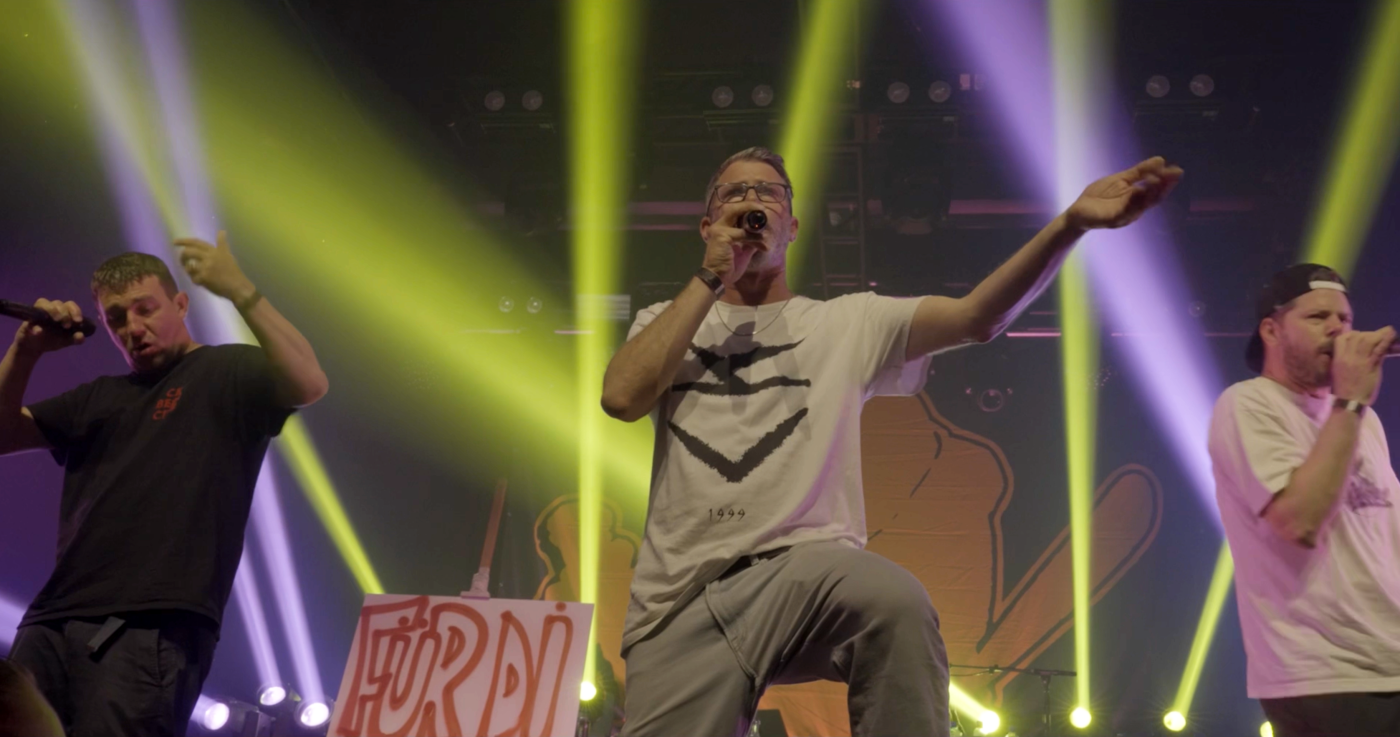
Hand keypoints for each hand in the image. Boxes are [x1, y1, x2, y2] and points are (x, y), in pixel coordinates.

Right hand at [12, 298, 86, 355]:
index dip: (75, 311)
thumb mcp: (66, 341)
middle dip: (64, 312)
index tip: (78, 321)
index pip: (70, 305)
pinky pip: (30, 319)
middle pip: (58, 303)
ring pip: (43, 302)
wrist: (35, 347)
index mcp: (62, 312)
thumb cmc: (53, 339)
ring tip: (56, 321)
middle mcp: (50, 309)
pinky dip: (35, 326)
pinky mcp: (27, 321)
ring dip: (51, 310)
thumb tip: (81, 336)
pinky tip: (39, 332)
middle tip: (66, 325)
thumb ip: (75, 339)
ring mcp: (37, 313)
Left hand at [174, 230, 256, 303]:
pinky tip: (200, 282)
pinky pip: (194, 278)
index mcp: (215, 250)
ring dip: (188, 270)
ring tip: (191, 272)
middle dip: (182, 256)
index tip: (174, 242)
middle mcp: (209, 257)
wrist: (238, 286)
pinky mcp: (205, 278)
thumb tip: (222, 231)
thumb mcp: (228, 254)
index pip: (196, 242)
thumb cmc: (233, 271)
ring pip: (189, 266)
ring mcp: (206, 268)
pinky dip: (195, 280)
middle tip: (182, 260)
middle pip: (189, 252)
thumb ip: (222, 244)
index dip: (184, 241)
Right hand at [701, 205, 766, 286]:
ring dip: (755, 225)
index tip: (760, 209)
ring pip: (740, 219)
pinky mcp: (722, 236)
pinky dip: (754, 239)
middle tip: (762, 208)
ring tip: (765, 229)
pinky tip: (762, 245)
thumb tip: (760, 237)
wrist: (716, 278)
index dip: (746, 208)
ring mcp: (719, 230)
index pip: (734, 213)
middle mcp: (718, 226)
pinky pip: (743, 234)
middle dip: (749, 205)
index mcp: (722, 229)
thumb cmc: (727, 267)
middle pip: (734, 209)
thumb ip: (749, 242)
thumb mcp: (742, 253)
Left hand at [1065, 156, 1182, 229]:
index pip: (1155, 189)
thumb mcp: (1121, 179)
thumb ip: (1139, 172)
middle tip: (1173, 175)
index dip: (1166, 181)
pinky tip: (1138, 191)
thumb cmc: (1099, 195)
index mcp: (1137, 197)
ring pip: (1142, 205)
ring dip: (1151, 193)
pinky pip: (1125, 211)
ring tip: (1158, 179)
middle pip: (1153, 198)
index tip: (1176, 170)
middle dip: (1163, 186)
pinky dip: (1133, 202)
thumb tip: (1161, 160)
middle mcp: (1135, 208)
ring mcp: (1125, 215)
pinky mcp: (1113, 219)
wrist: (1078, 211)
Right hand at [1331, 326, 1393, 403]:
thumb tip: (1353, 351)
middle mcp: (1347, 356)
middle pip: (1356, 337)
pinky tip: (1391, 335)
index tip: (1358, 336)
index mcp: (1337, 358)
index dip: (1351, 334)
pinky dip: (1386, 340)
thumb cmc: (1342, 389)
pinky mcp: (1370, 365)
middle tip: (1375, 337)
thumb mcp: (1337, 371)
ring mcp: (1359, 360)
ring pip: (1367, 340)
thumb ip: (1343, 359)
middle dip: (1366, 334)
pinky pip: (1378, 349)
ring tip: (1387, 332)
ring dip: (1378, 335)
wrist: (1349, 401)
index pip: (1341, 338)